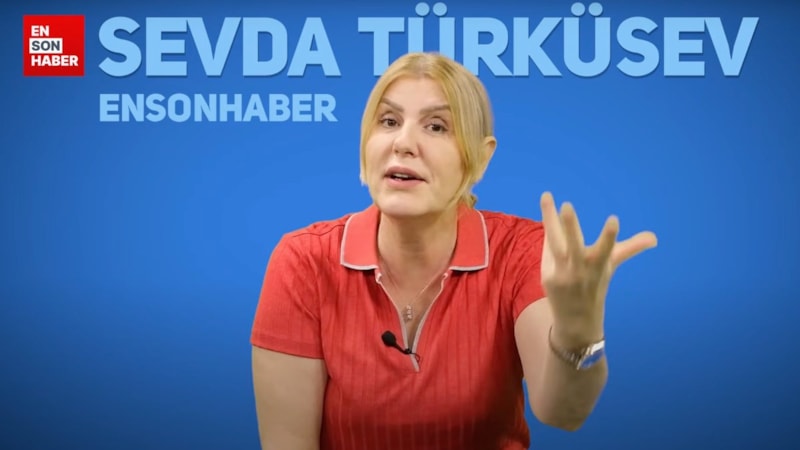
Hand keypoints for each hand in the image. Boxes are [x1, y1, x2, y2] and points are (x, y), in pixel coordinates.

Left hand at [539, 192, 656, 344]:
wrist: (577, 319)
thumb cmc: (595, 284)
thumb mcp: (611, 265)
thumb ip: (630, 248)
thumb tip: (655, 238)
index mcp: (600, 265)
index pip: (606, 249)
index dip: (609, 236)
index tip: (614, 219)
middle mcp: (580, 269)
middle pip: (574, 246)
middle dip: (571, 227)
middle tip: (567, 205)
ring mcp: (562, 274)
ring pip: (555, 243)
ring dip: (551, 221)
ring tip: (547, 196)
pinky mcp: (547, 276)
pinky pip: (547, 250)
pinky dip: (548, 235)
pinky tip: (547, 216)